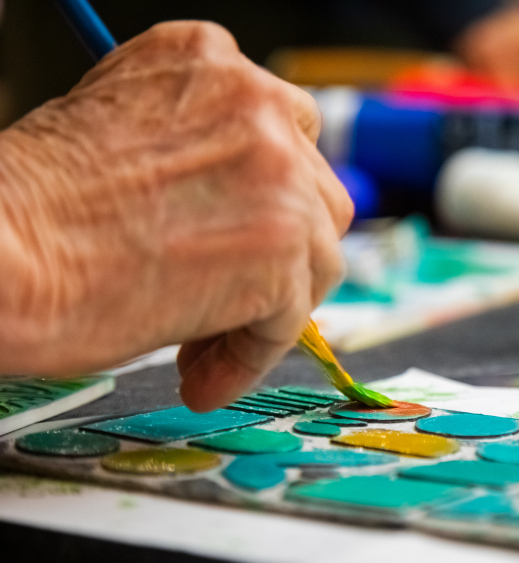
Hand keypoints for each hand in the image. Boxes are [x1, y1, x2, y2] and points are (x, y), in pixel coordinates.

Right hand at [0, 22, 351, 410]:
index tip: (243, 236)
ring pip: (316, 257)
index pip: (282, 132)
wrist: (1, 253)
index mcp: (210, 62)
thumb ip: (195, 152)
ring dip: (271, 307)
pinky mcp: (280, 251)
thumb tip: (239, 212)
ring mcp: (278, 176)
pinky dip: (249, 356)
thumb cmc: (33, 205)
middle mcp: (256, 105)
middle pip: (315, 193)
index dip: (268, 197)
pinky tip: (204, 374)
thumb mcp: (121, 133)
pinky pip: (288, 319)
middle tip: (235, 294)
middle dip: (282, 251)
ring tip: (205, 346)